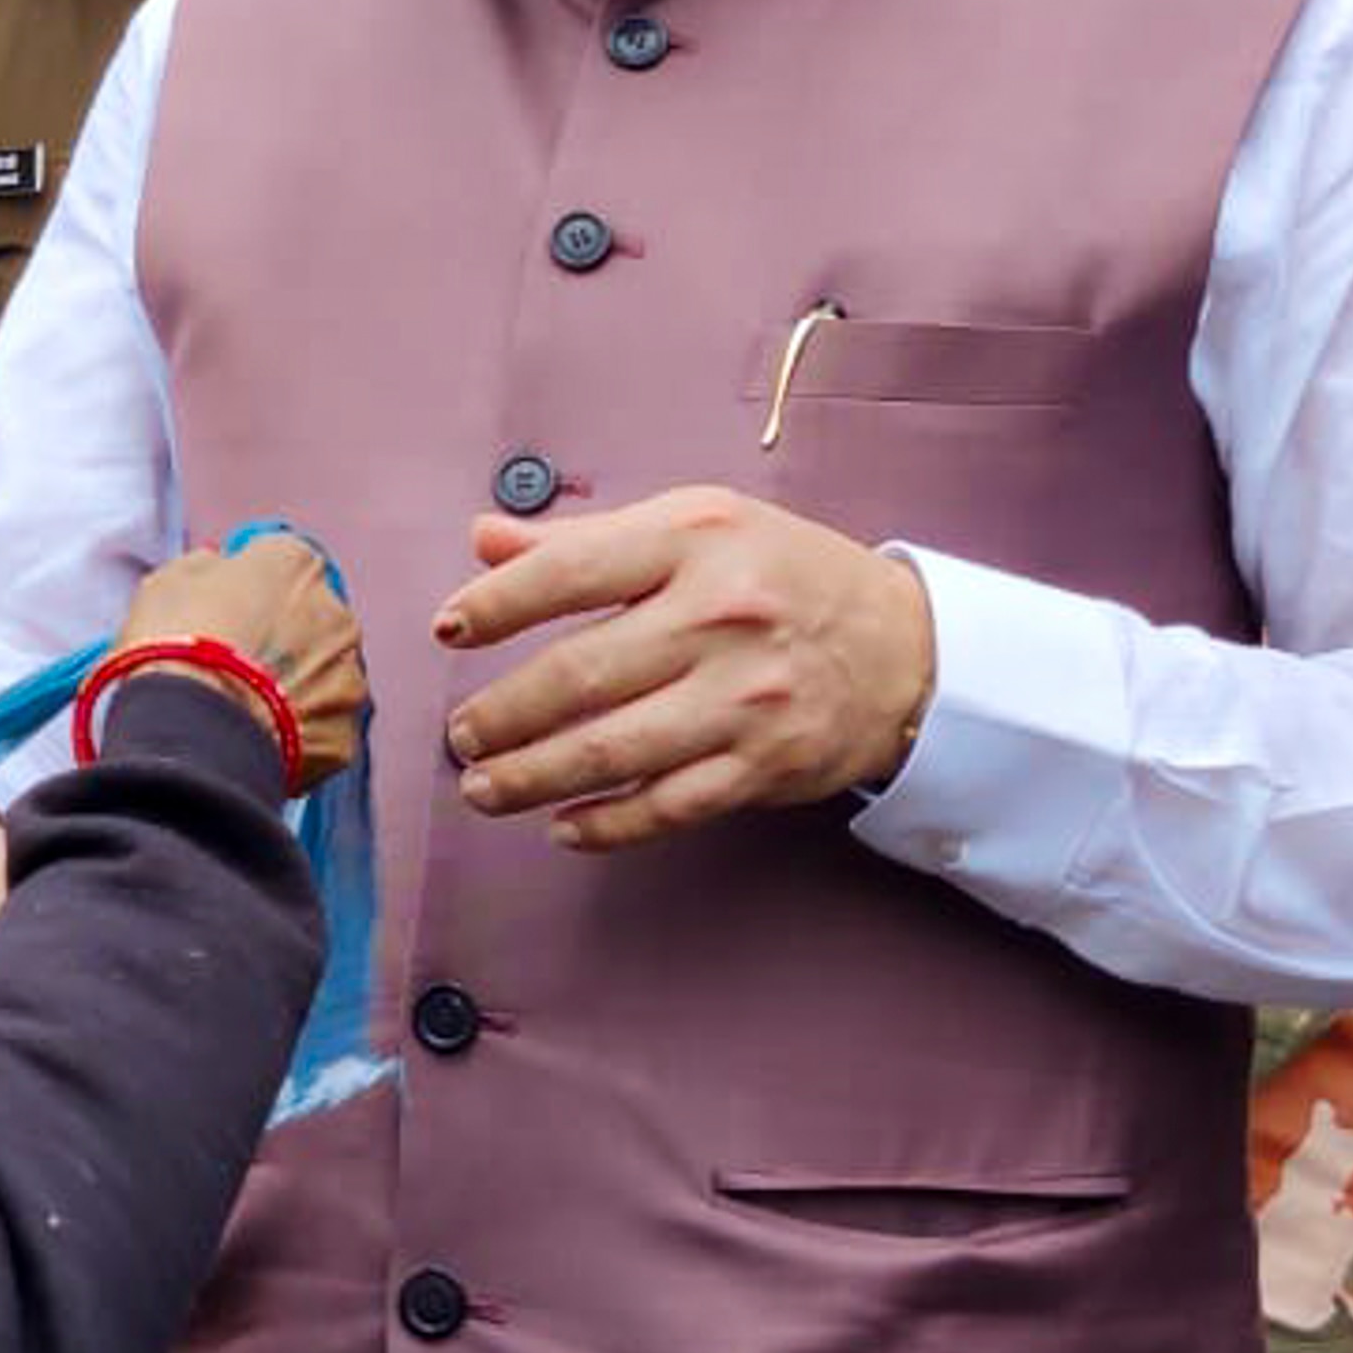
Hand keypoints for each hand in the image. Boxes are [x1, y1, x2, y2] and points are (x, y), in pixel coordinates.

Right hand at [112, 528, 367, 794]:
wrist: (194, 734)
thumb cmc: (178, 652)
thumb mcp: (167, 583)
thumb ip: (205, 568)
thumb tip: (214, 569)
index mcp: (294, 565)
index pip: (282, 564)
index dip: (250, 591)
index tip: (228, 614)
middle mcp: (335, 613)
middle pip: (312, 619)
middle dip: (281, 639)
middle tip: (235, 666)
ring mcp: (346, 676)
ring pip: (324, 676)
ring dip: (295, 686)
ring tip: (244, 708)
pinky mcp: (344, 733)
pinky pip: (323, 729)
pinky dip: (299, 736)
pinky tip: (259, 739)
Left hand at [433, 486, 932, 850]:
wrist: (904, 648)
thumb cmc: (782, 576)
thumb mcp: (696, 526)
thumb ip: (585, 540)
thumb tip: (483, 541)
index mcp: (694, 540)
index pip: (570, 572)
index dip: (497, 604)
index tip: (448, 629)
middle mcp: (719, 616)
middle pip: (580, 674)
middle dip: (501, 713)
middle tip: (460, 735)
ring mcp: (744, 698)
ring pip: (612, 749)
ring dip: (532, 776)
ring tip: (483, 786)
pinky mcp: (764, 766)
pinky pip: (666, 806)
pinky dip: (605, 824)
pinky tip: (561, 826)